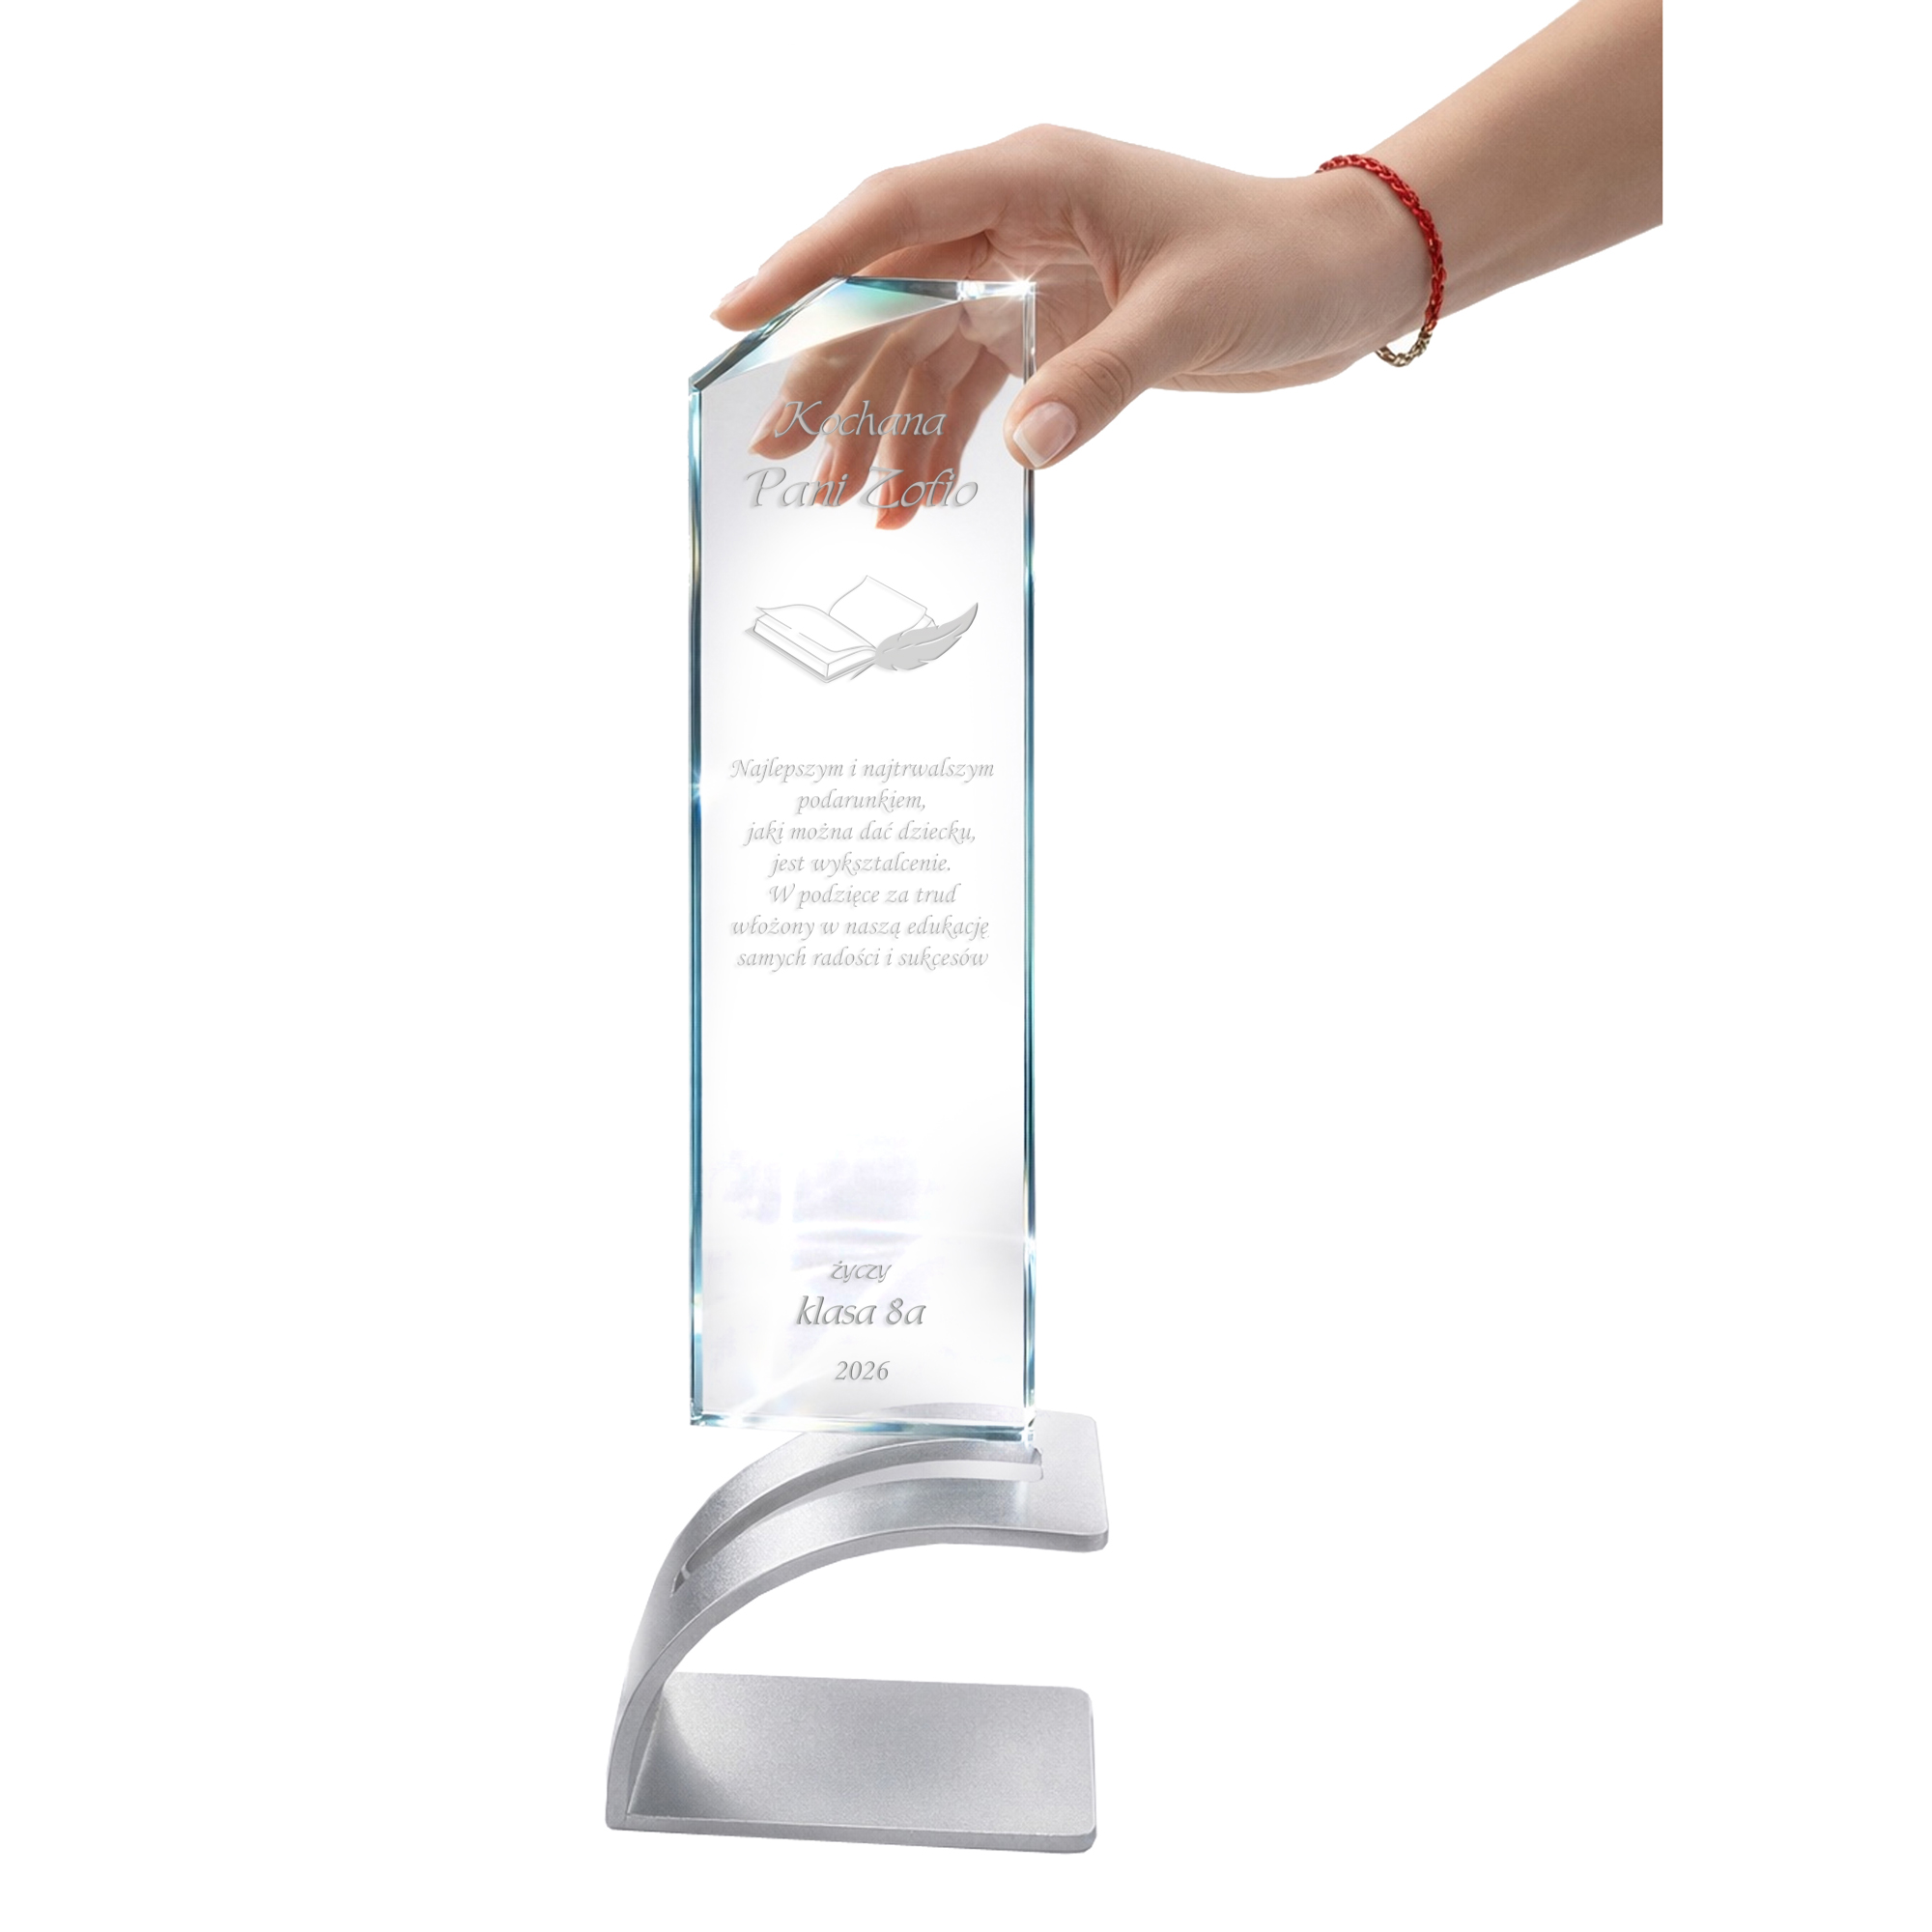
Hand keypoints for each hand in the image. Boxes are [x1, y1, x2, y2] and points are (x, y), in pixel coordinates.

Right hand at [713, 126, 1429, 473]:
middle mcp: (1016, 222)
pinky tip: (912, 498)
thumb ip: (1101, 380)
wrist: (1345, 279)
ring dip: (881, 424)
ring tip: (839, 500)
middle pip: (889, 292)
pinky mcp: (1055, 330)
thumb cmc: (1279, 265)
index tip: (737, 311)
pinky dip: (941, 442)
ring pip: (923, 348)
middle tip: (777, 449)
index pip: (894, 213)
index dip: (808, 261)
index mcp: (1035, 180)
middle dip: (830, 373)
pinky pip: (974, 386)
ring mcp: (1031, 277)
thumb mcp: (1190, 318)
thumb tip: (1019, 447)